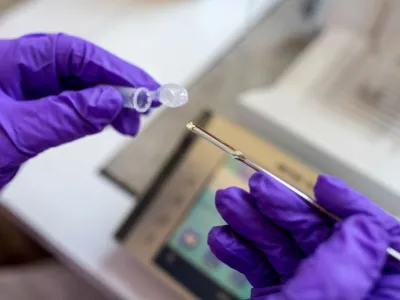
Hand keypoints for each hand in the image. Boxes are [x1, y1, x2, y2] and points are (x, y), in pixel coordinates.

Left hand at [0, 33, 160, 188]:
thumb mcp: (12, 135)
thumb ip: (64, 116)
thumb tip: (111, 102)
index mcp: (8, 63)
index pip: (72, 54)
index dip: (113, 68)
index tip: (144, 87)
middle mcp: (18, 72)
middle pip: (79, 68)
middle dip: (116, 86)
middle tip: (145, 108)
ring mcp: (24, 94)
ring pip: (77, 88)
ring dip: (108, 102)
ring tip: (130, 122)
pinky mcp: (30, 115)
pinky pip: (69, 107)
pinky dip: (92, 116)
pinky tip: (107, 123)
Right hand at [208, 173, 399, 298]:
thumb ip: (350, 263)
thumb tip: (364, 224)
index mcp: (373, 289)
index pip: (375, 237)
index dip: (350, 206)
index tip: (321, 186)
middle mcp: (342, 287)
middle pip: (317, 234)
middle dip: (281, 207)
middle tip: (255, 187)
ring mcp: (308, 290)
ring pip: (282, 246)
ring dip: (251, 223)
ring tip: (228, 203)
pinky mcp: (280, 295)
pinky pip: (260, 267)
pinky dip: (239, 252)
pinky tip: (223, 239)